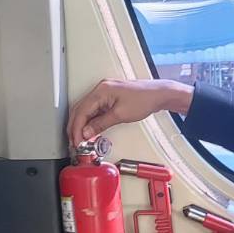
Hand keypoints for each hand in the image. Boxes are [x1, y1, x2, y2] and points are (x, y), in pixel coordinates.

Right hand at [66, 79, 193, 147]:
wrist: (158, 95)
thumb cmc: (144, 99)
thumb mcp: (120, 115)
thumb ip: (100, 124)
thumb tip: (86, 132)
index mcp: (101, 91)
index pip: (81, 111)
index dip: (76, 128)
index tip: (76, 141)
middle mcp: (100, 90)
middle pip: (79, 110)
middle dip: (75, 127)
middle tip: (75, 143)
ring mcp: (104, 93)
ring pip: (85, 110)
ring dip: (81, 125)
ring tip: (80, 139)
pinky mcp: (108, 97)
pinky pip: (93, 110)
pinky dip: (90, 121)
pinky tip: (90, 131)